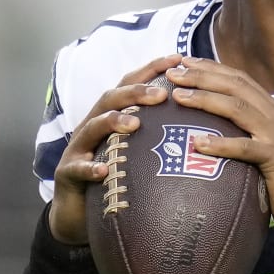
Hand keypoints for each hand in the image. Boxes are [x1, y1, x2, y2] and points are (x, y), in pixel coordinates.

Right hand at [49, 54, 182, 244]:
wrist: (76, 214)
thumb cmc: (115, 181)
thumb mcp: (138, 154)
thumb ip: (161, 138)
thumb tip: (207, 130)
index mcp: (111, 116)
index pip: (130, 84)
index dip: (151, 69)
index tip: (179, 58)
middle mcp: (92, 126)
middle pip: (110, 98)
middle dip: (135, 92)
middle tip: (161, 94)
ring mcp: (77, 148)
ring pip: (91, 127)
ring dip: (112, 121)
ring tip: (134, 124)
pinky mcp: (66, 173)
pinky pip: (76, 168)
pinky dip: (89, 168)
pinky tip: (103, 170)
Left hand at [164, 57, 273, 239]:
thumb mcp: (267, 147)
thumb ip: (248, 132)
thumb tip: (213, 128)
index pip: (241, 80)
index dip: (212, 68)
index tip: (184, 62)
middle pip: (237, 86)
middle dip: (203, 76)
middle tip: (174, 74)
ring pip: (239, 108)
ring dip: (206, 99)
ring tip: (180, 98)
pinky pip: (246, 148)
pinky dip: (221, 144)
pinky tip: (198, 144)